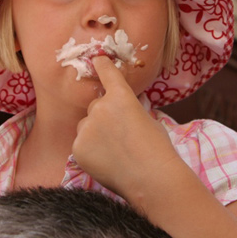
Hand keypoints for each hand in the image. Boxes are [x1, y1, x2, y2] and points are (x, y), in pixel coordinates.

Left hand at [72, 55, 182, 196]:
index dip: (102, 65)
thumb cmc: (158, 149)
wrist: (152, 178)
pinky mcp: (78, 148)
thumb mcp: (147, 118)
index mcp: (121, 96)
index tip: (97, 59)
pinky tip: (107, 162)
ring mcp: (87, 128)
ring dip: (95, 134)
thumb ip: (128, 109)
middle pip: (95, 106)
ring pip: (86, 126)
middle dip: (104, 117)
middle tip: (120, 137)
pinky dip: (90, 151)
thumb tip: (120, 110)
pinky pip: (81, 144)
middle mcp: (100, 107)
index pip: (107, 73)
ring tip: (115, 152)